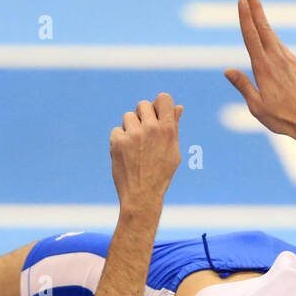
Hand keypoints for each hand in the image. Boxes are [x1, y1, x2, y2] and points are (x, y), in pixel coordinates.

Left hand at [109, 93, 183, 209]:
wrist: (142, 197)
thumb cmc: (160, 175)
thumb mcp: (173, 151)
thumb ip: (174, 127)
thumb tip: (178, 107)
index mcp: (168, 130)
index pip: (164, 98)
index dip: (159, 105)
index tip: (156, 115)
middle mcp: (151, 129)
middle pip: (143, 104)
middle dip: (142, 116)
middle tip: (143, 135)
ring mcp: (133, 135)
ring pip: (128, 116)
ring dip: (130, 128)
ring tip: (135, 148)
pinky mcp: (118, 142)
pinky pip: (116, 130)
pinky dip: (119, 140)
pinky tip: (126, 155)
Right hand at [224, 0, 295, 142]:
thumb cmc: (282, 118)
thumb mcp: (257, 107)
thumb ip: (243, 86)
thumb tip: (228, 70)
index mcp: (264, 69)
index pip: (252, 37)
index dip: (246, 18)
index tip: (241, 2)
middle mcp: (278, 60)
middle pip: (264, 29)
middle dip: (256, 10)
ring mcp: (290, 62)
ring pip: (275, 38)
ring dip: (265, 24)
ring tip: (258, 12)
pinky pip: (284, 51)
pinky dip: (275, 43)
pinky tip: (272, 43)